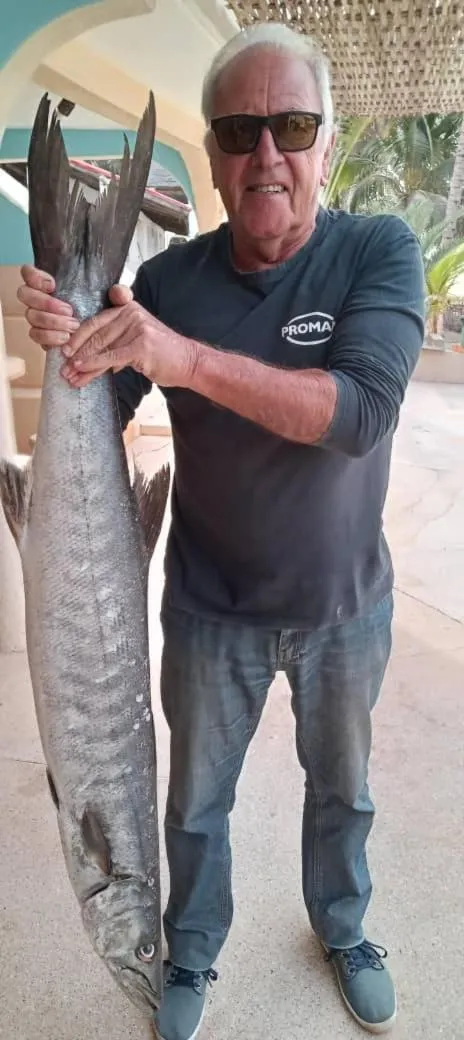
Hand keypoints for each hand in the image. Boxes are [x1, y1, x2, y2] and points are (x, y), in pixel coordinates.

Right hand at [17, 264, 131, 347]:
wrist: (102, 335)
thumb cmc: (102, 311)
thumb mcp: (115, 302)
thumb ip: (121, 294)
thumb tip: (120, 293)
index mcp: (49, 283)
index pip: (28, 273)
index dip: (35, 277)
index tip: (53, 285)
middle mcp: (38, 299)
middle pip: (25, 295)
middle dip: (46, 303)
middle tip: (69, 310)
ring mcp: (38, 318)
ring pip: (31, 317)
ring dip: (51, 322)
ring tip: (72, 327)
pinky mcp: (42, 336)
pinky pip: (36, 337)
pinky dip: (50, 338)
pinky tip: (65, 339)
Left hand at [60, 301, 197, 388]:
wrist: (188, 361)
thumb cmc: (162, 353)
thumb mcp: (136, 339)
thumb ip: (114, 342)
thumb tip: (89, 357)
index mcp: (128, 308)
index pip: (95, 320)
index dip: (77, 335)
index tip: (65, 348)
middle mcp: (131, 313)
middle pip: (95, 333)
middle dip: (76, 352)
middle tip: (62, 366)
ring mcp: (137, 328)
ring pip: (100, 346)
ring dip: (82, 363)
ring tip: (69, 375)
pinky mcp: (141, 346)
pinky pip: (111, 357)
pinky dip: (93, 365)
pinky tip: (82, 371)